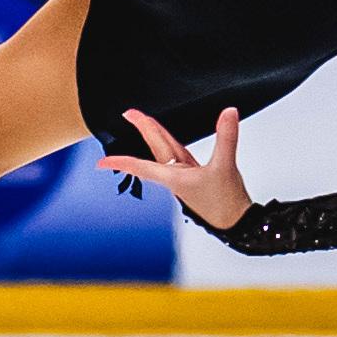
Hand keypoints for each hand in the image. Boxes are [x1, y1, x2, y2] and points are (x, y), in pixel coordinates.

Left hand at [104, 107, 249, 232]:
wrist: (235, 223)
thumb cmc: (225, 203)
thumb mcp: (224, 168)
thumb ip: (227, 138)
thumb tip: (228, 112)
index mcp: (174, 177)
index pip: (141, 166)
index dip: (121, 162)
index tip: (101, 163)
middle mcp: (175, 176)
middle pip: (155, 149)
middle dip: (143, 130)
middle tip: (128, 114)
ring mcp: (185, 177)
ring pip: (166, 152)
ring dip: (156, 136)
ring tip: (147, 122)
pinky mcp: (196, 178)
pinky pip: (179, 157)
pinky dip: (174, 146)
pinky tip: (173, 142)